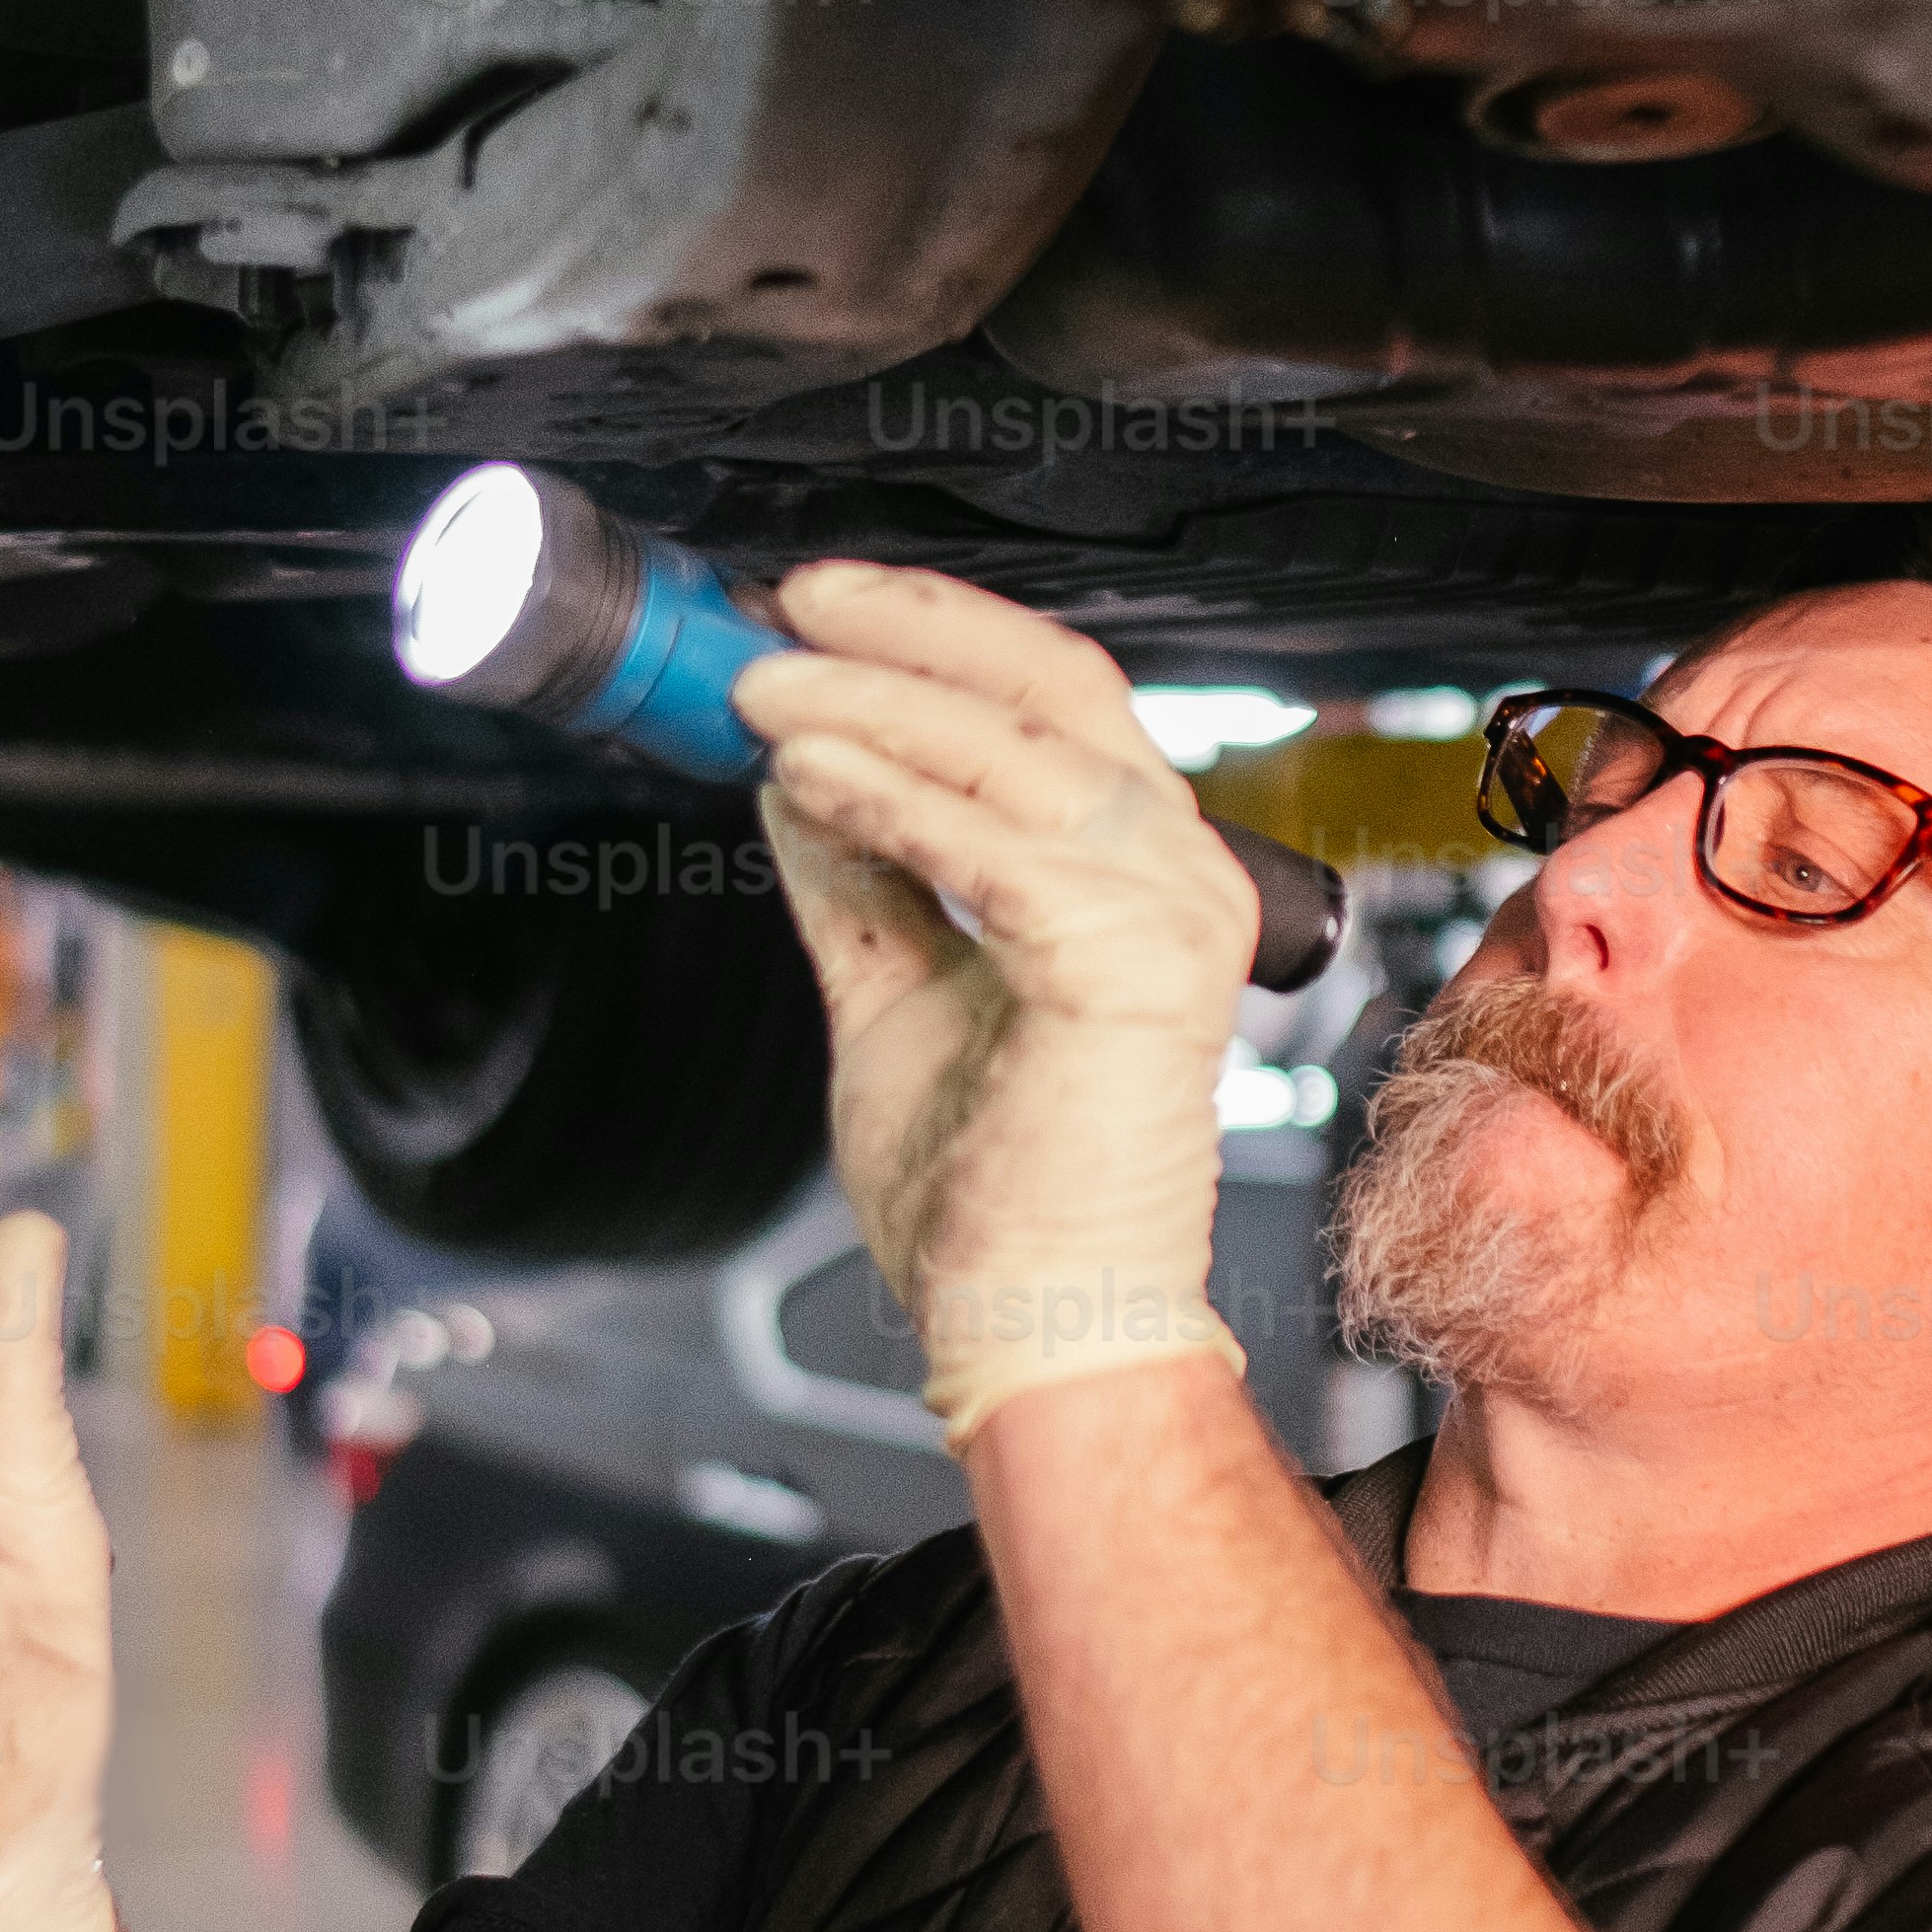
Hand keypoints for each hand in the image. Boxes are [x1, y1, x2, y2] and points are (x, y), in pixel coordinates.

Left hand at [735, 562, 1252, 1446]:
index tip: (806, 613)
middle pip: (1047, 684)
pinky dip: (885, 799)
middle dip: (904, 628)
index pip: (1046, 695)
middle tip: (781, 613)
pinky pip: (989, 847)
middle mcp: (1174, 875)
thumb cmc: (995, 1195)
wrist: (1037, 1318)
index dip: (929, 632)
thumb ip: (861, 879)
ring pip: (1010, 748)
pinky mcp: (1134, 965)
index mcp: (1136, 871)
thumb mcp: (893, 994)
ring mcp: (1169, 914)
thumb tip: (795, 770)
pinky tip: (803, 779)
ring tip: (758, 696)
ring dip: (868, 705)